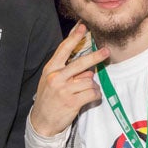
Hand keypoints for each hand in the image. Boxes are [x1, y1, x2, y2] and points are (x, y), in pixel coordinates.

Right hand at [28, 23, 106, 137]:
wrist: (42, 121)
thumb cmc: (49, 98)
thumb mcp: (51, 80)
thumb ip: (66, 70)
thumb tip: (86, 65)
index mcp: (51, 69)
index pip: (63, 49)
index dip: (74, 37)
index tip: (82, 27)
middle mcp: (56, 77)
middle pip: (80, 63)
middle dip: (95, 56)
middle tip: (106, 51)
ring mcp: (64, 90)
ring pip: (89, 81)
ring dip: (92, 86)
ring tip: (85, 92)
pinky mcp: (72, 102)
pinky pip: (92, 93)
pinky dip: (95, 95)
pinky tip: (89, 98)